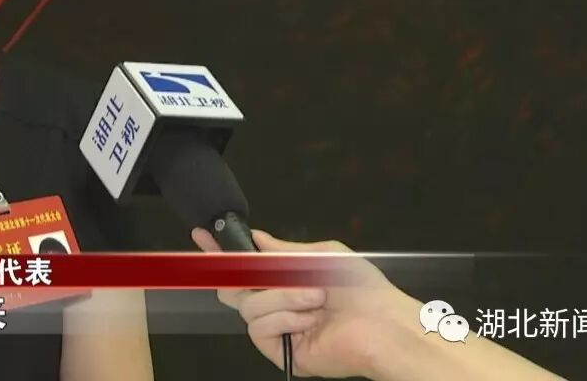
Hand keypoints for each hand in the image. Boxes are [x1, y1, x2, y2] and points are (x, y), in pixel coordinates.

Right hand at [192, 228, 420, 378]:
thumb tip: (256, 238)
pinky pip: (259, 328)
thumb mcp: (321, 256)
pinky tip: (308, 319)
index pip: (245, 267)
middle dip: (237, 274)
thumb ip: (282, 250)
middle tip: (254, 268)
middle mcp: (278, 305)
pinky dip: (284, 317)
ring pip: (247, 305)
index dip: (221, 252)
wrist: (384, 325)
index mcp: (287, 282)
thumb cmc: (362, 289)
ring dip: (282, 296)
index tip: (203, 235)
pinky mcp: (281, 351)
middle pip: (233, 288)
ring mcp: (278, 329)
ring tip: (315, 298)